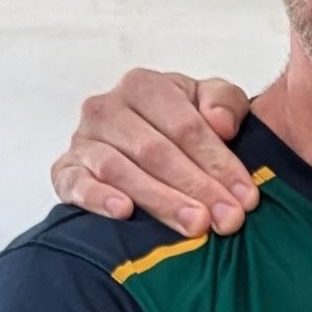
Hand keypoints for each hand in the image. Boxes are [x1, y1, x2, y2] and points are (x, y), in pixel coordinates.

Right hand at [53, 69, 257, 236]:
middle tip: (227, 220)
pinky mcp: (65, 169)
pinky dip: (98, 198)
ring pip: (121, 170)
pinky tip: (124, 212)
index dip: (219, 162)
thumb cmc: (182, 125)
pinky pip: (75, 183)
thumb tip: (221, 123)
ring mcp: (83, 139)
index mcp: (145, 86)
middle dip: (198, 188)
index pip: (186, 126)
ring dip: (161, 200)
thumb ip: (224, 102)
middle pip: (156, 151)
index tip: (246, 196)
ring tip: (195, 225)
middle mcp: (108, 108)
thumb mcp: (211, 104)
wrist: (142, 144)